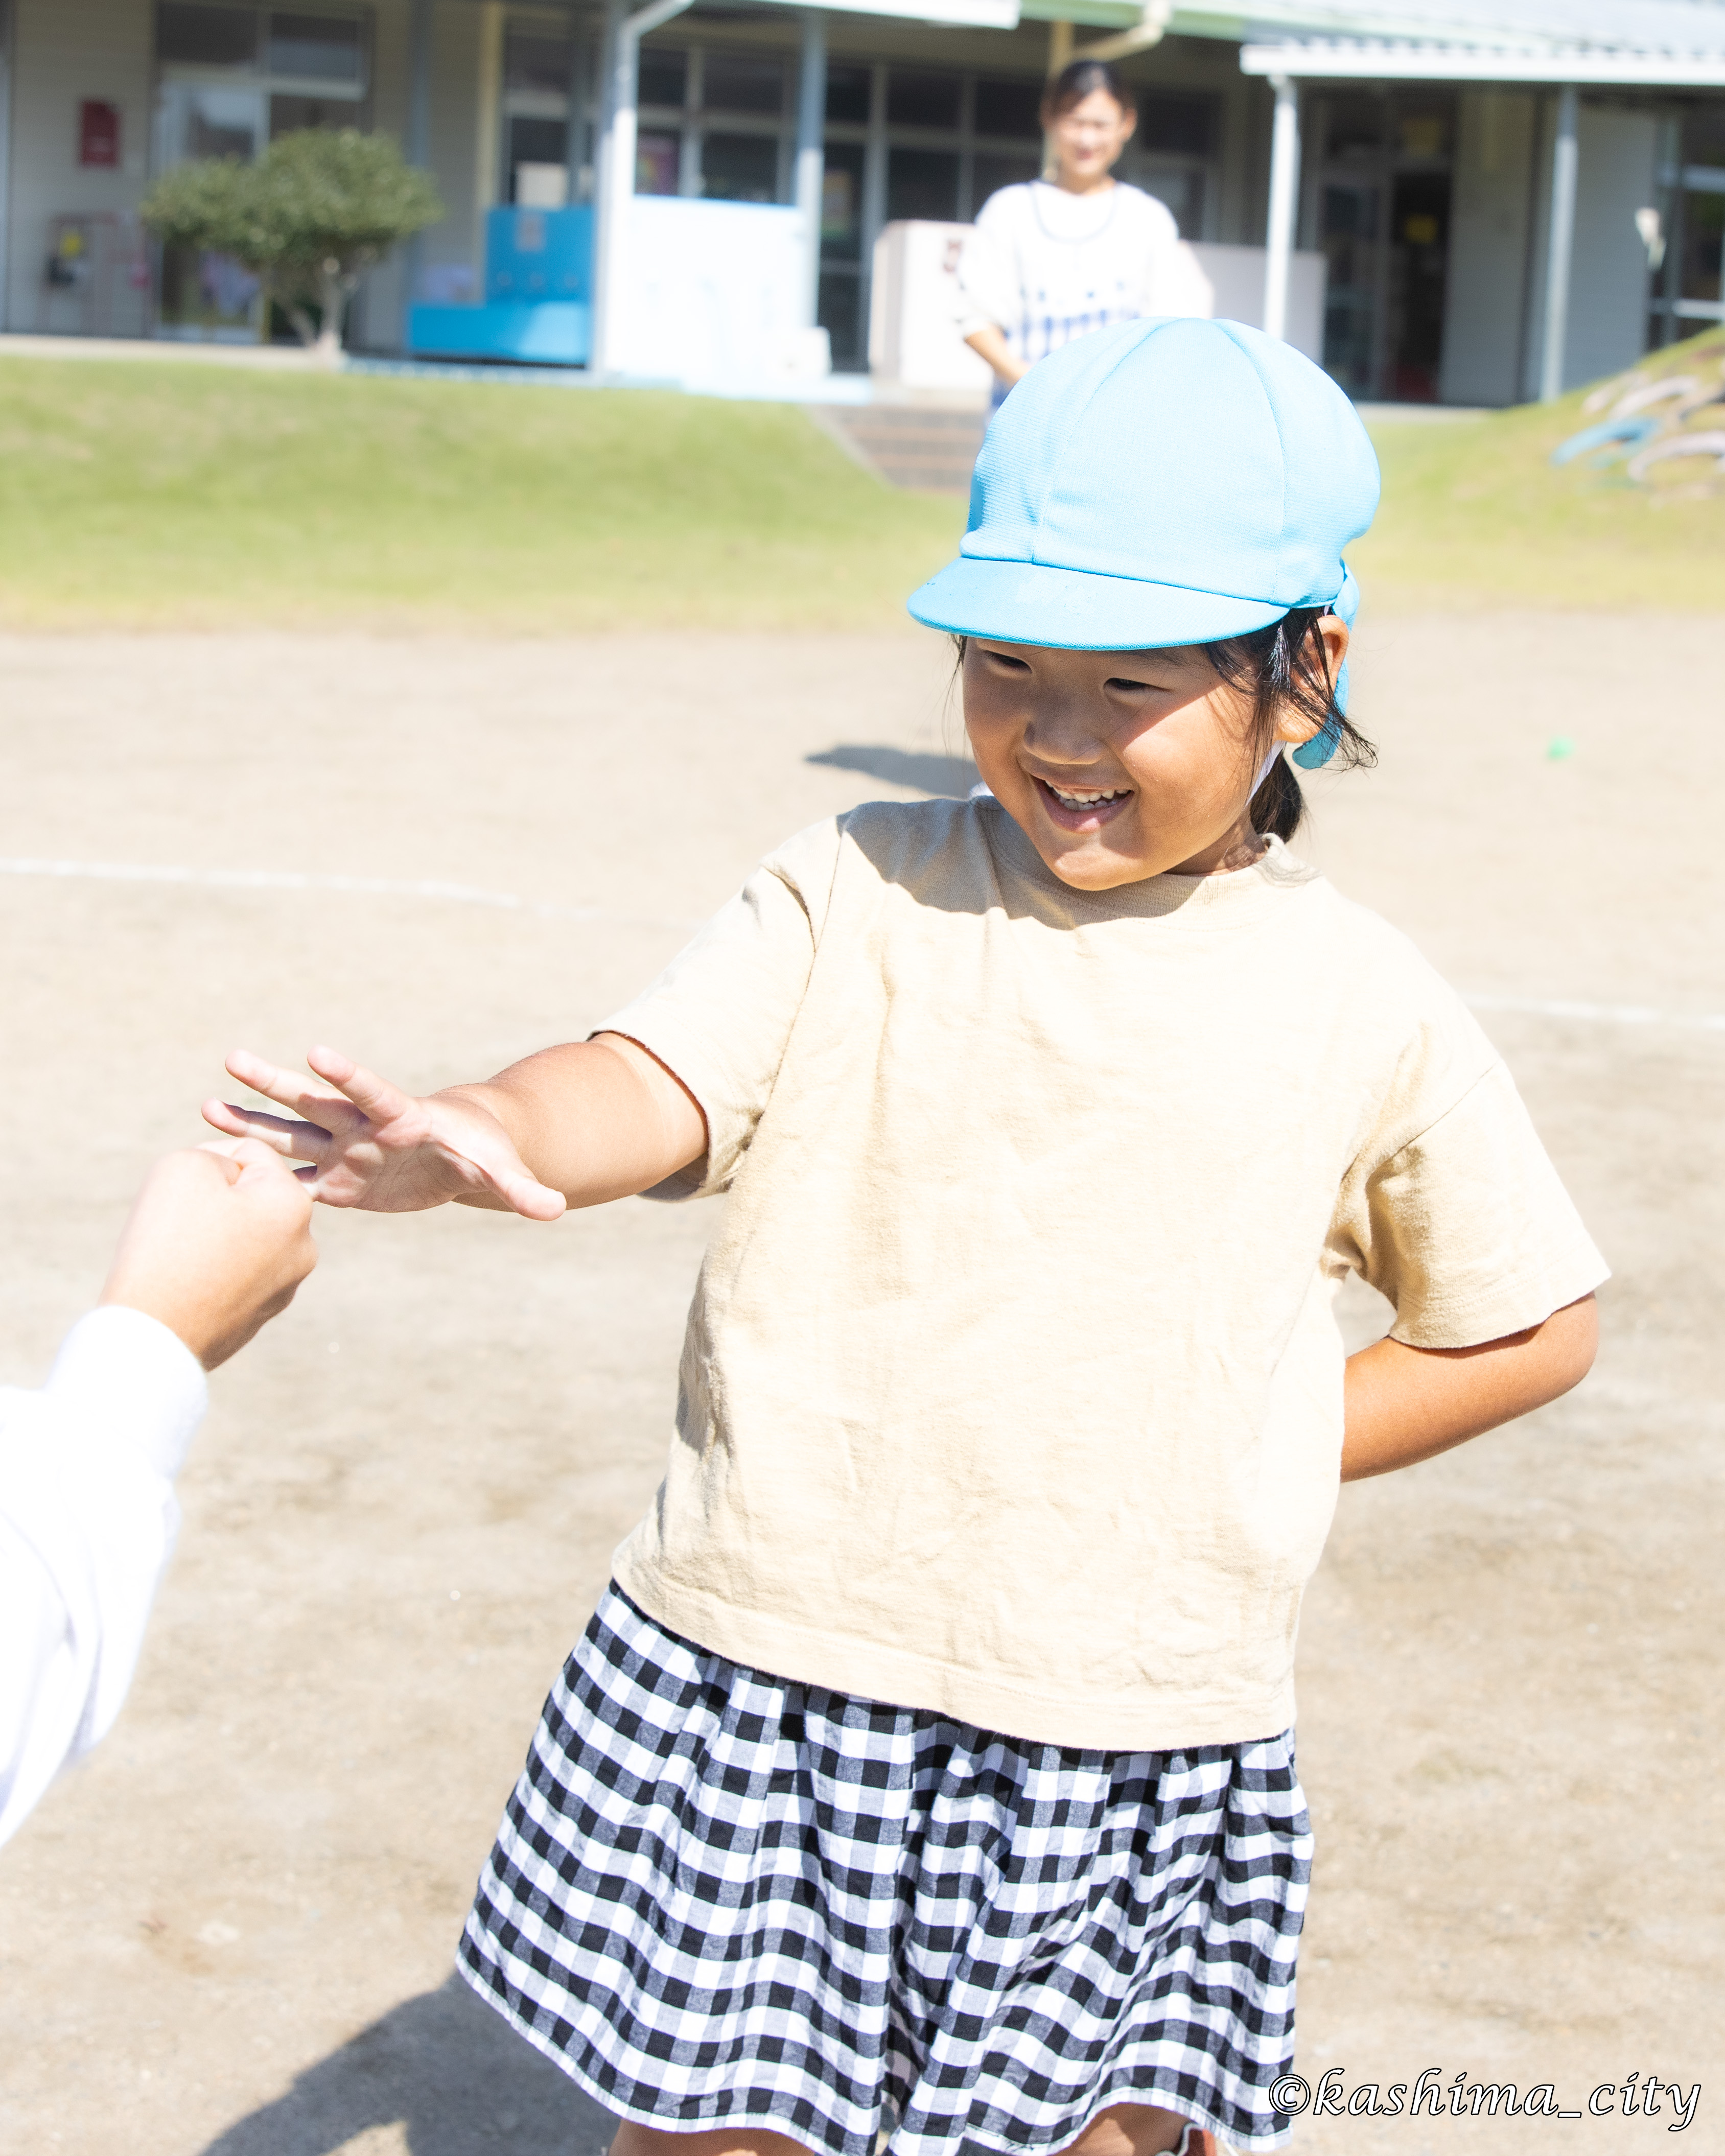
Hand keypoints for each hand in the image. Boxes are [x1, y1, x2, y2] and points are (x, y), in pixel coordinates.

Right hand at [99, 1142, 317, 1369]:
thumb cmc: (168, 1241)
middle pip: (251, 1198)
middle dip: (213, 1199)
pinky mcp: (260, 1315)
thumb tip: (233, 1184)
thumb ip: (217, 1155)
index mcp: (295, 1204)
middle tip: (178, 1223)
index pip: (251, 1156)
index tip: (181, 1190)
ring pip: (242, 1236)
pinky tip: (186, 1284)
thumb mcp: (185, 1166)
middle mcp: (303, 1246)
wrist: (152, 1335)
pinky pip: (233, 1274)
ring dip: (211, 1234)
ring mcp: (285, 1285)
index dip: (207, 1159)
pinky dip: (209, 1270)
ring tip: (181, 1255)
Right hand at [202, 1046, 566, 1220]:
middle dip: (276, 1082)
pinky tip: (212, 1161)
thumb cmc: (482, 1155)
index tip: (316, 1052)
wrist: (459, 1158)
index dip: (347, 1074)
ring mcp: (342, 1153)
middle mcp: (362, 1129)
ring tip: (206, 1103)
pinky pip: (288, 1180)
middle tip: (233, 1058)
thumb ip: (521, 1189)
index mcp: (401, 1117)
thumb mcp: (500, 1172)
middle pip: (314, 1102)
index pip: (371, 1091)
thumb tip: (557, 1207)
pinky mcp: (333, 1184)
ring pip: (290, 1135)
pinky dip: (255, 1175)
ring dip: (250, 1122)